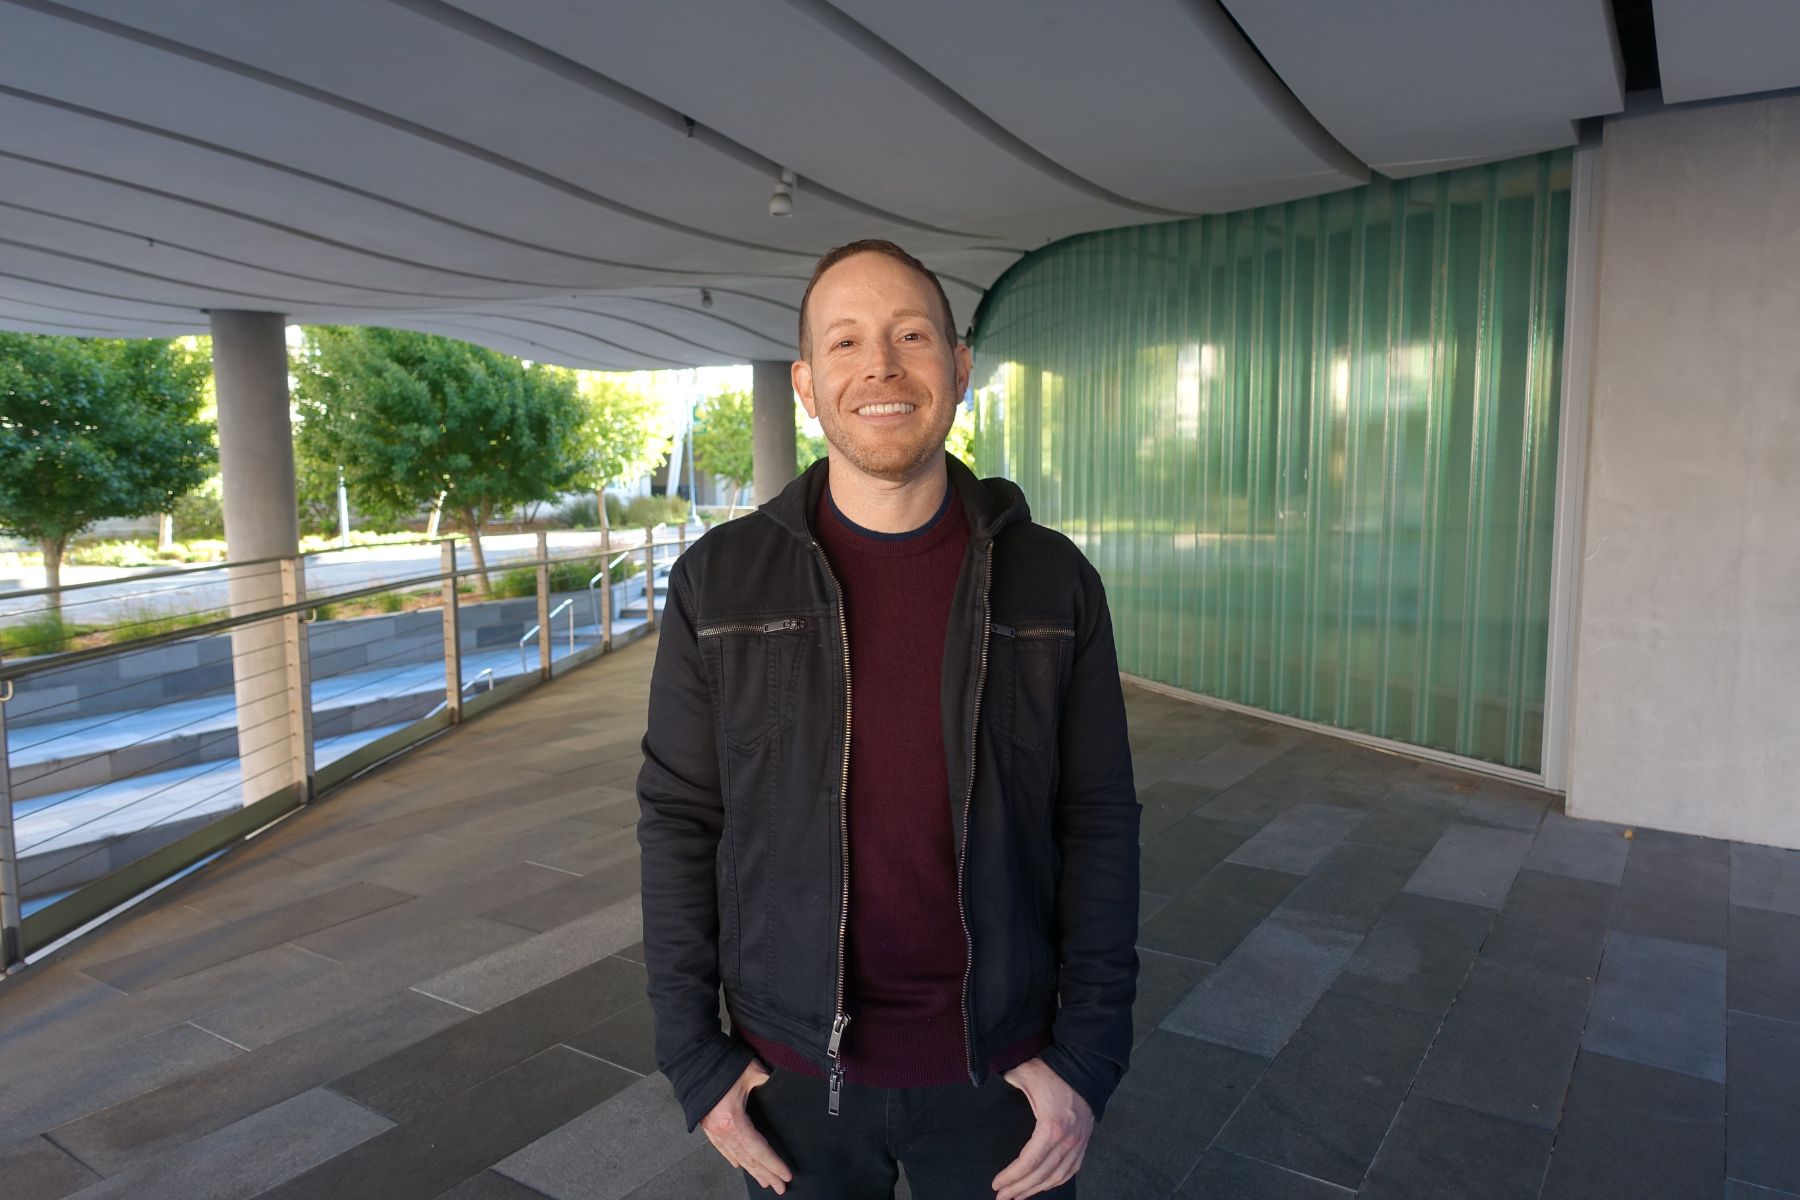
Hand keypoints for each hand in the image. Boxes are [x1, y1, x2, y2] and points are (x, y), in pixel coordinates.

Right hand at [700, 1058, 792, 1194]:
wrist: (691, 1061)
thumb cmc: (719, 1065)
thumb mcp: (751, 1070)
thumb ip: (768, 1080)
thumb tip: (779, 1084)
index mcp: (733, 1121)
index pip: (758, 1150)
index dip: (773, 1164)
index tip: (786, 1175)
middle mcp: (722, 1131)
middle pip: (748, 1159)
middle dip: (766, 1174)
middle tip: (780, 1187)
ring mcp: (713, 1130)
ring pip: (735, 1156)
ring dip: (751, 1170)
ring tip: (764, 1181)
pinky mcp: (707, 1125)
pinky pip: (722, 1148)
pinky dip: (732, 1158)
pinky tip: (739, 1165)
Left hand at [991, 1056, 1093, 1199]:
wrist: (1086, 1064)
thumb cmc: (1055, 1069)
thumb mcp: (1025, 1073)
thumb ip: (1006, 1082)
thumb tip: (984, 1083)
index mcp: (1051, 1127)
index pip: (1028, 1163)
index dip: (1011, 1177)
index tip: (996, 1184)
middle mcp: (1067, 1140)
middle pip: (1041, 1175)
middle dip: (1019, 1189)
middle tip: (1002, 1197)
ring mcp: (1078, 1142)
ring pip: (1057, 1176)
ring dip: (1036, 1189)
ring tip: (1018, 1196)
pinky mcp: (1084, 1140)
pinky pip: (1071, 1169)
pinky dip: (1056, 1181)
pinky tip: (1043, 1186)